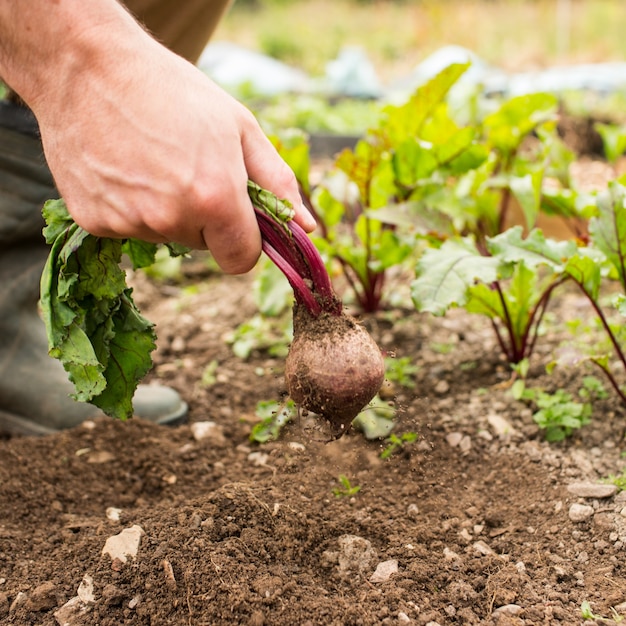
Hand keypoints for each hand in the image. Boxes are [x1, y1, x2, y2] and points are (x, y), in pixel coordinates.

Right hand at [10, 4, 314, 273]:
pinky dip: (132, 207)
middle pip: (204, 246)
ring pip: (166, 235)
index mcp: (214, 198)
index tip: (237, 218)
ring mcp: (129, 222)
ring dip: (168, 210)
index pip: (242, 260)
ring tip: (153, 161)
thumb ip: (277, 183)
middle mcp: (171, 219)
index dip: (245, 242)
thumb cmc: (173, 91)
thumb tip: (306, 227)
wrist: (85, 66)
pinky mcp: (95, 222)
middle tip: (189, 169)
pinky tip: (124, 168)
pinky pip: (130, 227)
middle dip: (205, 218)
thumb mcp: (239, 127)